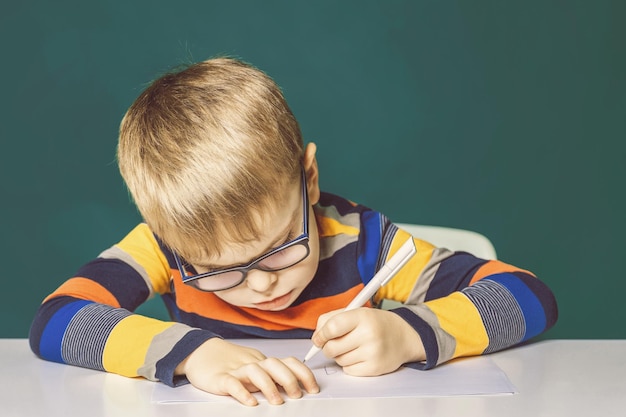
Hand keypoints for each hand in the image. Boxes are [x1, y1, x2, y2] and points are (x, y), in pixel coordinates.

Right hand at [175, 338, 319, 405]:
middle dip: (289, 379)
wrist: (200, 352)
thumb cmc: (229, 363)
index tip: (313, 388)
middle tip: (296, 395)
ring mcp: (236, 370)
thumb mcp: (253, 368)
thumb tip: (294, 387)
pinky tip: (251, 402)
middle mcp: (252, 363)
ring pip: (256, 371)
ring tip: (276, 401)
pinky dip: (242, 393)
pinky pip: (232, 384)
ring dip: (269, 386)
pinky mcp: (219, 378)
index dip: (303, 374)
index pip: (288, 362)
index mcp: (263, 362)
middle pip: (275, 364)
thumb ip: (270, 376)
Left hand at [311, 308, 424, 375]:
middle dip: (327, 347)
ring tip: (352, 347)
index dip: (320, 335)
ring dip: (340, 355)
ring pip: (339, 360)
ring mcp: (372, 353)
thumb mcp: (357, 312)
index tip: (318, 338)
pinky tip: (359, 356)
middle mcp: (368, 334)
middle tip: (334, 343)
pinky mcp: (375, 368)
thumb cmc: (376, 323)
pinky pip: (348, 370)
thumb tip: (316, 337)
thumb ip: (332, 319)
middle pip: (331, 348)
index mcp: (362, 316)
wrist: (403, 337)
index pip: (331, 327)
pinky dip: (349, 365)